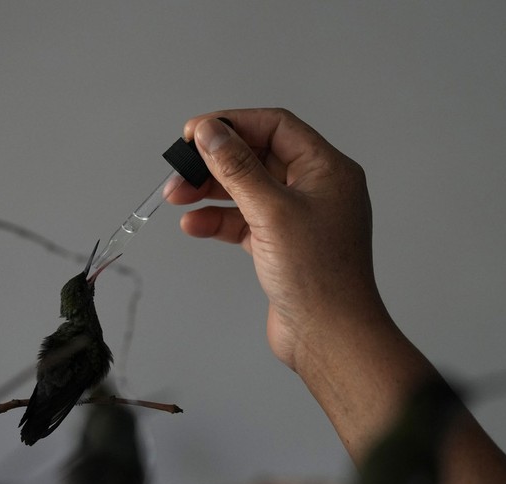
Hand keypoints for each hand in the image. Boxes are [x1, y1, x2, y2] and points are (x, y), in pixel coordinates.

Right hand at [167, 108, 383, 370]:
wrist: (329, 337)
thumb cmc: (317, 276)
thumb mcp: (271, 211)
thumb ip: (237, 168)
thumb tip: (211, 132)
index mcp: (327, 170)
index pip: (276, 127)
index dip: (234, 124)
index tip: (196, 132)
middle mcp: (316, 189)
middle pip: (257, 158)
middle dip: (216, 162)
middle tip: (180, 169)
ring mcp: (298, 219)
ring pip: (247, 191)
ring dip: (211, 191)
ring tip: (176, 196)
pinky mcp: (282, 246)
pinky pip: (245, 222)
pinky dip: (219, 221)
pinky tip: (194, 225)